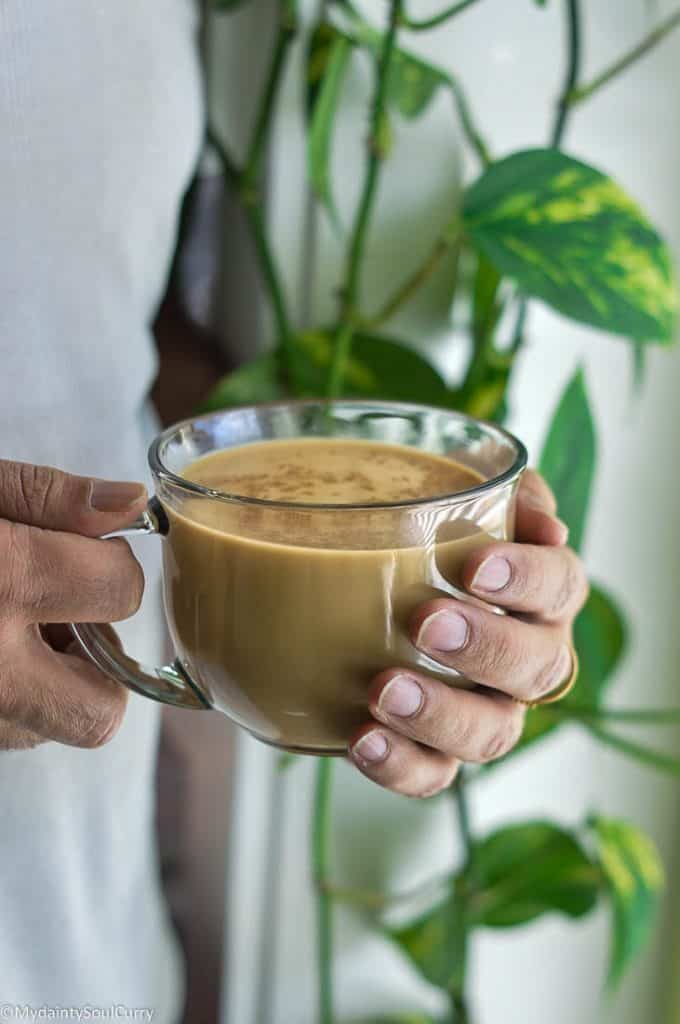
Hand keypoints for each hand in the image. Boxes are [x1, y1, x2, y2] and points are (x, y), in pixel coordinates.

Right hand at [0, 461, 147, 750]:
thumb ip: (47, 496)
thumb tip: (131, 503)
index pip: (118, 592)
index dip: (110, 562)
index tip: (84, 547)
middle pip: (102, 713)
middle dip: (103, 665)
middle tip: (63, 613)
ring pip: (55, 730)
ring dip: (57, 681)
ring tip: (12, 624)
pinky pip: (13, 730)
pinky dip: (18, 693)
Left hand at [348, 471, 587, 796]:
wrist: (359, 589)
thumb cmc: (422, 537)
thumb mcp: (446, 494)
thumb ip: (483, 484)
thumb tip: (522, 498)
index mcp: (539, 593)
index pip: (561, 585)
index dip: (529, 578)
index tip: (476, 566)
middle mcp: (527, 657)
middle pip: (538, 666)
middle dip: (486, 646)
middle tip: (427, 622)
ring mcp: (485, 710)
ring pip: (492, 733)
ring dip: (441, 713)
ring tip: (384, 690)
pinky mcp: (435, 750)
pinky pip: (434, 775)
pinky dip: (401, 763)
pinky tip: (362, 738)